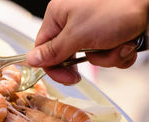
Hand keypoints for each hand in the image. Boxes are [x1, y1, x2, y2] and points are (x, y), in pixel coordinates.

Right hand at [26, 0, 148, 84]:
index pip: (44, 49)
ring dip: (107, 57)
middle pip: (68, 55)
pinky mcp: (111, 34)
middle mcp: (74, 21)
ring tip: (118, 42)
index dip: (53, 67)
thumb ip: (53, 51)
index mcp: (58, 16)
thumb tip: (30, 60)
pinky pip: (108, 54)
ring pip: (91, 57)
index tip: (67, 78)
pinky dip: (119, 54)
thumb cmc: (115, 7)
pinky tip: (127, 42)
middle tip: (93, 61)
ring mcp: (93, 28)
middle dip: (86, 60)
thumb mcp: (77, 34)